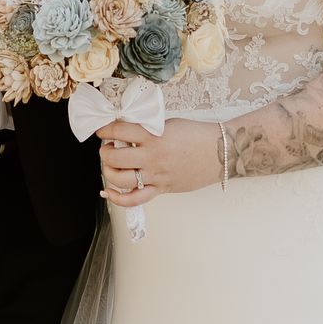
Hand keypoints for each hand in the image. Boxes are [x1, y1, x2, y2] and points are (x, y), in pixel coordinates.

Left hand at [97, 118, 222, 207]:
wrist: (221, 152)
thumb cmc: (197, 135)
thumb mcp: (169, 124)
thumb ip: (147, 129)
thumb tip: (126, 133)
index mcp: (153, 136)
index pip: (118, 131)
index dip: (104, 130)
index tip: (101, 130)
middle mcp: (152, 157)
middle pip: (114, 157)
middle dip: (105, 152)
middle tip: (107, 147)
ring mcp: (156, 175)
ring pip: (120, 179)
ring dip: (108, 171)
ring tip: (111, 164)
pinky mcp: (162, 189)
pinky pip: (135, 199)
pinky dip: (118, 199)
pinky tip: (108, 192)